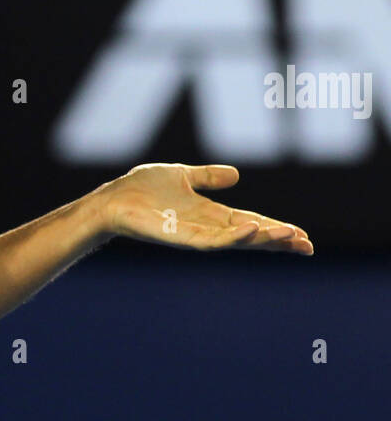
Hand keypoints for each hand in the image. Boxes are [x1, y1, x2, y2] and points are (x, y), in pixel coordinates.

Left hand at [98, 164, 313, 253]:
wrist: (112, 199)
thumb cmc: (141, 190)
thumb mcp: (182, 175)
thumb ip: (208, 177)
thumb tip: (236, 175)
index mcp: (210, 214)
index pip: (250, 222)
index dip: (275, 228)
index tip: (302, 235)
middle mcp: (206, 227)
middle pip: (250, 236)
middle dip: (278, 241)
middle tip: (307, 245)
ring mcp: (194, 235)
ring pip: (235, 241)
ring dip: (263, 239)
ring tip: (290, 236)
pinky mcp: (179, 238)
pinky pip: (210, 241)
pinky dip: (232, 237)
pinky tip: (252, 229)